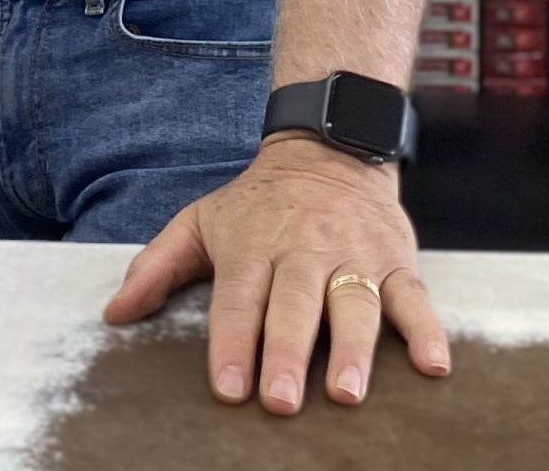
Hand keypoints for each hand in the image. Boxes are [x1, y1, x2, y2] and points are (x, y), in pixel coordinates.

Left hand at [103, 134, 449, 415]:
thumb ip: (157, 266)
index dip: (232, 344)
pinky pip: (414, 296)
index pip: (240, 299)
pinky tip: (434, 365)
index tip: (228, 388)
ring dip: (353, 350)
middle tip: (282, 402)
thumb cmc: (258, 202)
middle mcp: (305, 250)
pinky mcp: (395, 259)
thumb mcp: (201, 220)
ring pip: (355, 304)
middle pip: (296, 306)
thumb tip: (114, 314)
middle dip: (288, 354)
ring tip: (348, 393)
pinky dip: (427, 330)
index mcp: (254, 245)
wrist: (330, 147)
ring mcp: (354, 255)